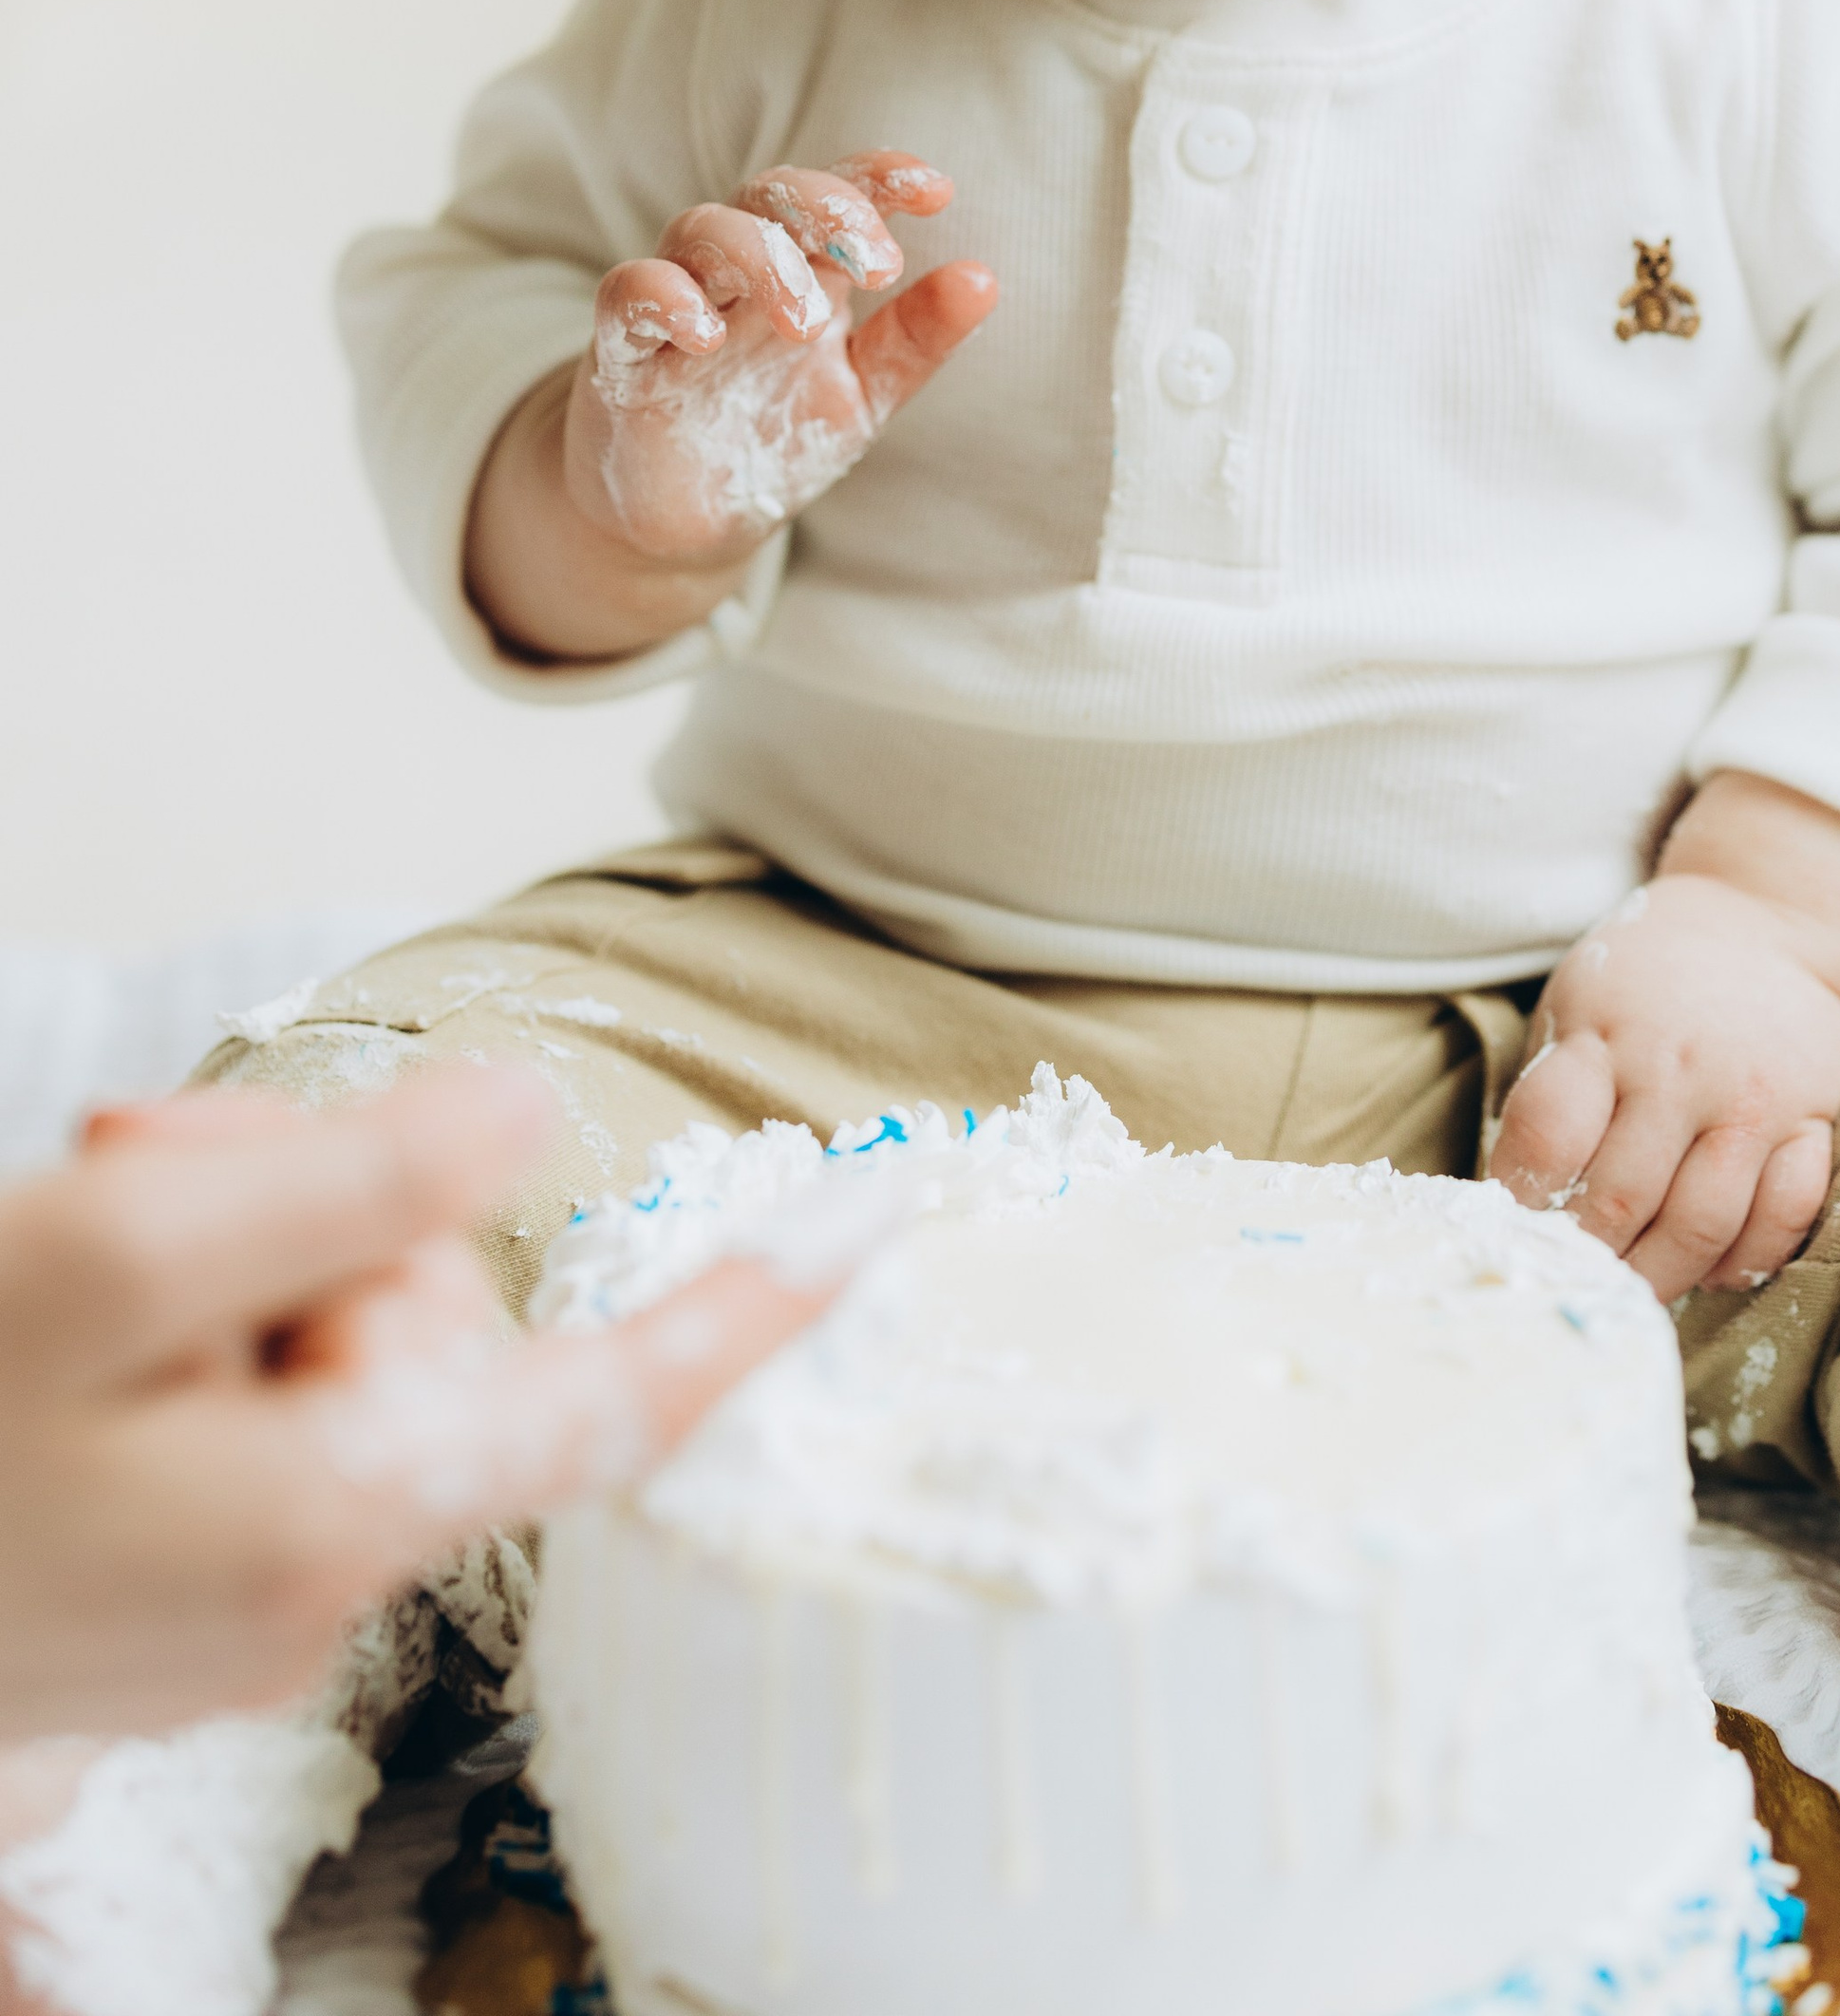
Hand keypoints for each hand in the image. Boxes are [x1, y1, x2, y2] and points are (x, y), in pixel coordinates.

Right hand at [0, 1069, 849, 1744]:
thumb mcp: (116, 1240)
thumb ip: (340, 1185)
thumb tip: (522, 1124)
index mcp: (334, 1507)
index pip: (601, 1401)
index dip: (746, 1310)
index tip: (878, 1232)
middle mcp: (318, 1578)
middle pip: (442, 1322)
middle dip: (332, 1222)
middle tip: (150, 1176)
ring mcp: (249, 1596)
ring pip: (347, 1342)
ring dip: (242, 1254)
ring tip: (89, 1247)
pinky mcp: (189, 1582)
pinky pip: (267, 1400)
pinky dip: (194, 1322)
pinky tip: (80, 1314)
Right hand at [566, 152, 996, 565]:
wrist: (688, 528)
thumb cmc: (775, 437)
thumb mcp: (861, 394)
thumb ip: (915, 341)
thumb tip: (986, 280)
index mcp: (802, 270)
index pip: (836, 195)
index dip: (879, 177)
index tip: (936, 190)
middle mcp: (737, 273)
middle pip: (770, 194)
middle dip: (828, 209)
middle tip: (879, 265)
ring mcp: (676, 308)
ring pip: (701, 228)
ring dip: (760, 257)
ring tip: (807, 320)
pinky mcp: (620, 355)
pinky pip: (627, 295)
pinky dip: (663, 298)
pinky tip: (706, 333)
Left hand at [1488, 774, 1839, 1305]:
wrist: (1766, 920)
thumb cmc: (1646, 977)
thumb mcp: (1577, 1004)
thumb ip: (1550, 1090)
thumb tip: (1512, 1195)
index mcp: (1604, 1034)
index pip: (1548, 1136)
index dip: (1520, 1197)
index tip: (1511, 1226)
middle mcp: (1679, 1070)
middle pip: (1622, 1199)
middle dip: (1588, 1257)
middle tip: (1572, 1282)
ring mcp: (1751, 1099)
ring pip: (1704, 1223)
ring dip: (1661, 1276)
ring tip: (1632, 1293)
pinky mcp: (1811, 1120)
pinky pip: (1786, 1214)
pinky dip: (1750, 1259)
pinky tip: (1717, 1270)